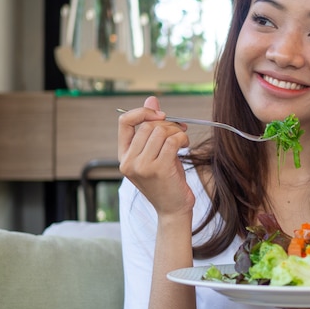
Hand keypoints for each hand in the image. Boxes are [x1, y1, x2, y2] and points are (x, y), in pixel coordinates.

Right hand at [118, 96, 194, 215]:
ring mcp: (142, 166)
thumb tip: (152, 99)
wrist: (173, 209)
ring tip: (182, 141)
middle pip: (148, 125)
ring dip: (177, 131)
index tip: (160, 114)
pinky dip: (182, 138)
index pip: (124, 122)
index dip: (142, 112)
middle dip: (168, 124)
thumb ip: (151, 128)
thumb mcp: (156, 153)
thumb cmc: (166, 181)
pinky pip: (172, 141)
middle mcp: (128, 161)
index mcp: (123, 156)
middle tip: (180, 131)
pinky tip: (185, 145)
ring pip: (161, 131)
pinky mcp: (158, 169)